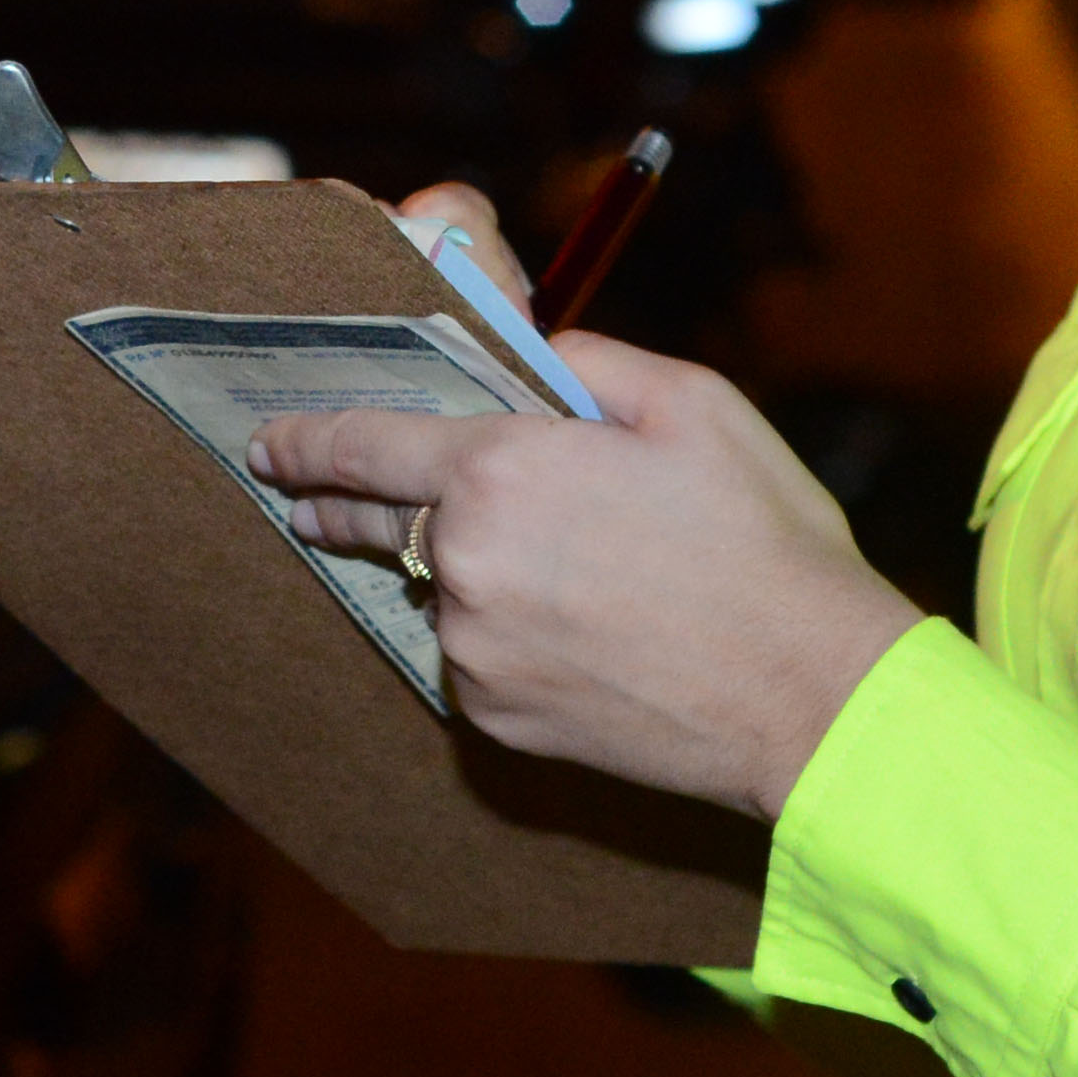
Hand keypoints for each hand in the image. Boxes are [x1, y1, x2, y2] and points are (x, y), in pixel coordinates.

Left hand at [253, 318, 924, 818]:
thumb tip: (532, 359)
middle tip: (308, 502)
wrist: (808, 695)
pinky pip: (479, 658)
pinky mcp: (496, 717)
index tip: (269, 444)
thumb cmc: (763, 541)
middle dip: (335, 507)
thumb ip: (585, 363)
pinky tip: (583, 633)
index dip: (306, 441)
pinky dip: (508, 636)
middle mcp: (463, 563)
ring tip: (566, 574)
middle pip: (377, 523)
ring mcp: (473, 649)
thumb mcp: (691, 404)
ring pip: (444, 592)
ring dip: (468, 573)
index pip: (364, 446)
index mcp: (500, 471)